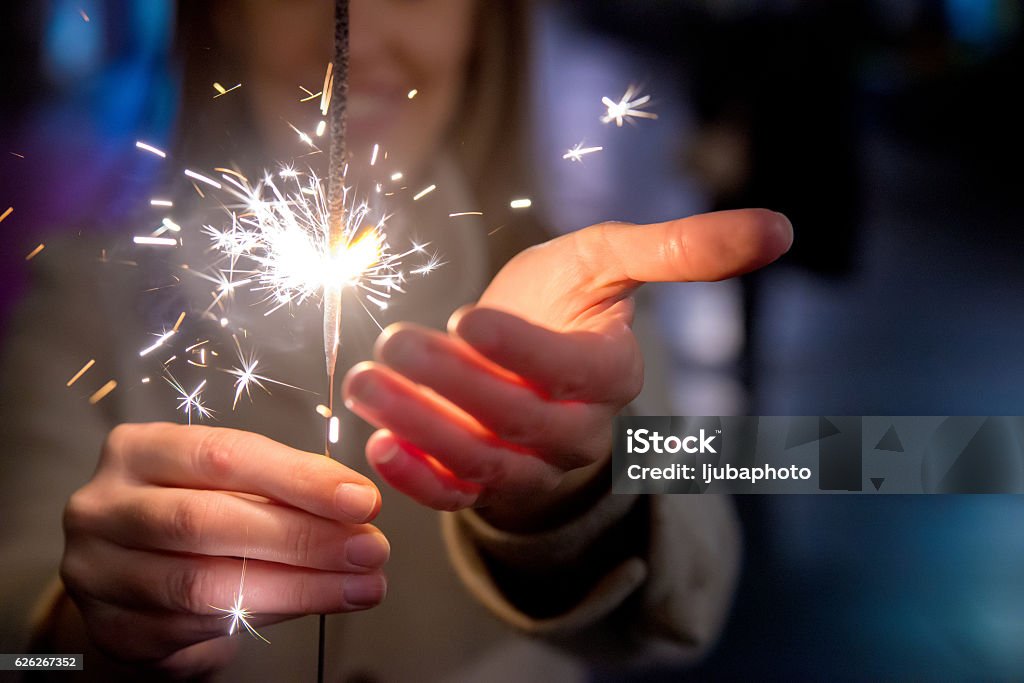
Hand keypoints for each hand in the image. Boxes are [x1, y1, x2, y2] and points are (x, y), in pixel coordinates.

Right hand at [60, 423, 389, 676]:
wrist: (130, 578)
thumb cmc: (195, 511)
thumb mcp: (229, 481)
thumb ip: (282, 487)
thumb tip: (357, 505)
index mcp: (138, 450)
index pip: (224, 455)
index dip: (300, 478)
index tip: (362, 499)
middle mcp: (105, 507)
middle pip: (208, 521)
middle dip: (302, 537)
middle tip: (369, 550)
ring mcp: (99, 572)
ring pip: (204, 584)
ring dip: (297, 586)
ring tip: (359, 586)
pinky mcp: (114, 630)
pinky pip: (198, 628)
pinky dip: (266, 617)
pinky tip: (313, 604)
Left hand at [343, 210, 791, 526]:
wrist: (515, 345)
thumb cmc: (563, 296)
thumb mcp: (611, 259)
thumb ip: (682, 248)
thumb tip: (783, 228)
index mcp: (612, 376)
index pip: (578, 375)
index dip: (528, 352)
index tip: (469, 315)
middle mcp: (577, 431)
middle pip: (525, 427)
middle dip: (456, 388)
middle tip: (394, 344)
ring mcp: (528, 466)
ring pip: (484, 467)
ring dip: (422, 430)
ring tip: (366, 384)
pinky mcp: (484, 486)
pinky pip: (455, 497)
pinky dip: (417, 481)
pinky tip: (375, 446)